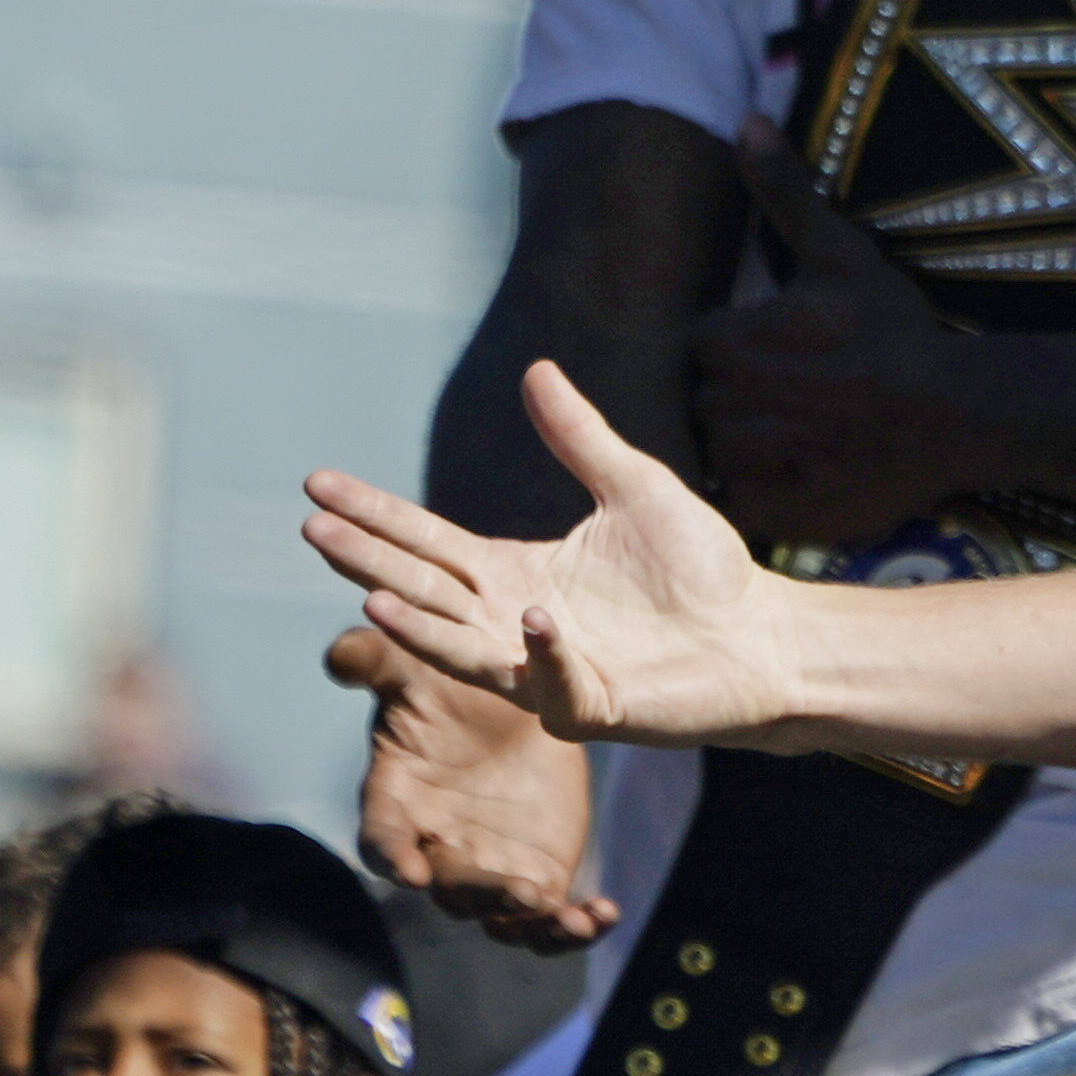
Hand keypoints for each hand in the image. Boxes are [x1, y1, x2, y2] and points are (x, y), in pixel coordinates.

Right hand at [303, 364, 805, 746]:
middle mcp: (514, 623)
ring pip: (465, 652)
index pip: (427, 542)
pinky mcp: (596, 706)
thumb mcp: (633, 486)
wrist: (763, 634)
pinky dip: (544, 655)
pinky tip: (533, 616)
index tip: (317, 483)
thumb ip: (579, 438)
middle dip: (368, 562)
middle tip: (312, 528)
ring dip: (422, 628)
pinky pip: (558, 685)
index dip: (374, 515)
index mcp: (514, 573)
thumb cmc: (698, 570)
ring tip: (374, 597)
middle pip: (425, 591)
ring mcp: (548, 670)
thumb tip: (536, 369)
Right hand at [338, 628, 614, 948]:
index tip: (409, 870)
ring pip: (502, 918)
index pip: (383, 839)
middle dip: (483, 895)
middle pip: (452, 889)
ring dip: (532, 923)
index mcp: (399, 803)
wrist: (512, 704)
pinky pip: (550, 919)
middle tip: (519, 891)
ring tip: (569, 920)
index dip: (392, 855)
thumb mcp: (412, 667)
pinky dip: (575, 926)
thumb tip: (341, 653)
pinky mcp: (537, 877)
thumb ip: (375, 661)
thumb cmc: (446, 689)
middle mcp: (439, 849)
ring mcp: (489, 871)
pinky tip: (603, 915)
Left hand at [691, 131, 993, 547]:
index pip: (702, 346)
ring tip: (807, 434)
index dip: (744, 348)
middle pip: (705, 400)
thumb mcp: (841, 253)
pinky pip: (735, 502)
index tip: (790, 353)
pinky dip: (757, 493)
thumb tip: (746, 120)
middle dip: (743, 397)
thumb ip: (784, 192)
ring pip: (719, 452)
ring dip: (750, 445)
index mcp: (725, 342)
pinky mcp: (768, 511)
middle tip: (806, 395)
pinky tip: (800, 474)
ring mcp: (744, 463)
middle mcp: (721, 404)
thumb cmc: (896, 330)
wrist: (955, 413)